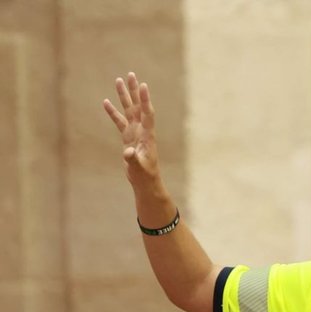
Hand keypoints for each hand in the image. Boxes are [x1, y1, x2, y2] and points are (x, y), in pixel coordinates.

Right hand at [103, 72, 160, 191]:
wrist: (145, 181)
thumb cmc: (145, 175)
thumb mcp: (139, 168)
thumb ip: (133, 158)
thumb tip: (128, 152)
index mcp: (147, 135)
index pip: (147, 114)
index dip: (145, 100)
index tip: (143, 85)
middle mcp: (142, 130)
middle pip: (138, 106)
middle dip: (134, 91)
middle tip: (130, 74)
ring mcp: (135, 132)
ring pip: (128, 110)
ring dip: (124, 96)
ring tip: (118, 80)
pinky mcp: (128, 137)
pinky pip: (119, 121)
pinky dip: (113, 112)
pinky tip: (106, 102)